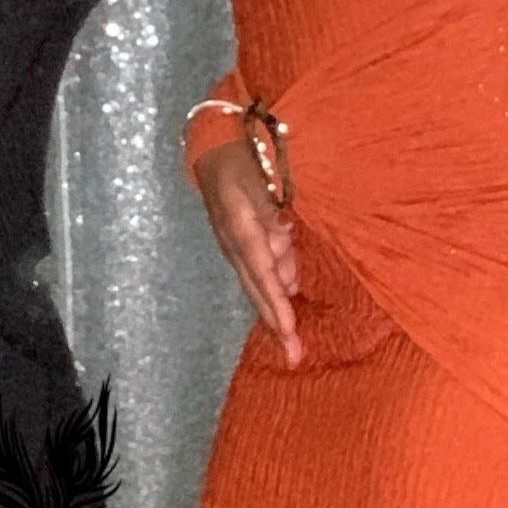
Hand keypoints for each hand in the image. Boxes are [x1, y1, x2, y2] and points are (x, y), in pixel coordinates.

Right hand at [194, 137, 300, 365]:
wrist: (214, 150)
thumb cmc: (244, 161)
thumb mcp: (261, 183)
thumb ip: (273, 220)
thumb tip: (285, 261)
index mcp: (241, 229)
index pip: (262, 272)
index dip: (275, 302)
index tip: (289, 329)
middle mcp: (235, 245)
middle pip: (258, 289)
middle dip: (276, 323)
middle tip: (294, 356)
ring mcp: (234, 247)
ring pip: (257, 286)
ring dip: (274, 314)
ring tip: (290, 345)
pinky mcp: (237, 245)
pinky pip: (257, 273)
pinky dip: (272, 294)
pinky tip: (284, 308)